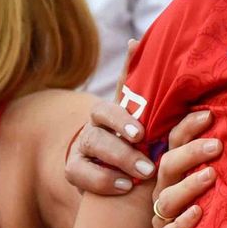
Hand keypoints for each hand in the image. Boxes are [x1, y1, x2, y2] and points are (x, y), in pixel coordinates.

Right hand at [65, 39, 153, 194]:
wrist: (124, 185)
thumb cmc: (144, 152)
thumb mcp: (153, 126)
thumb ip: (148, 95)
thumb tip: (135, 41)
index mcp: (120, 107)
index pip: (118, 92)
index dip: (128, 104)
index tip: (142, 127)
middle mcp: (96, 122)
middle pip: (101, 114)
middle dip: (123, 127)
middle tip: (144, 143)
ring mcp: (82, 146)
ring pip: (93, 143)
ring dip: (120, 157)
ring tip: (144, 172)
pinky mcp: (73, 170)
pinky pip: (80, 172)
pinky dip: (104, 180)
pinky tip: (125, 186)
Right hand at [150, 111, 222, 227]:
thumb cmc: (212, 205)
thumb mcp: (213, 179)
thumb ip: (218, 158)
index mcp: (175, 170)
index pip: (175, 141)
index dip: (188, 127)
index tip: (210, 115)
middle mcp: (166, 189)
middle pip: (169, 165)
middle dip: (191, 153)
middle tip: (217, 146)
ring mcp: (164, 215)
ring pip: (168, 198)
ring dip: (189, 185)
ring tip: (211, 175)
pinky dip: (183, 222)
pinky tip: (199, 212)